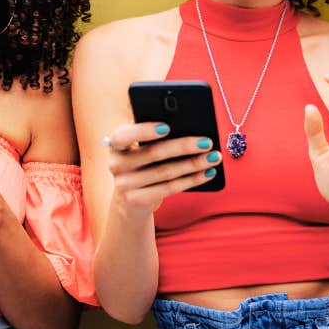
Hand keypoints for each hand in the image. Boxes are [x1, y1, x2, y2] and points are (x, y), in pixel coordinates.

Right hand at [104, 122, 218, 216]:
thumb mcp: (141, 148)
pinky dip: (192, 179)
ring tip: (214, 157)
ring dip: (194, 164)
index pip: (124, 135)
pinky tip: (208, 172)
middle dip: (185, 146)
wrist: (129, 200)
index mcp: (114, 143)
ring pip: (166, 172)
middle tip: (207, 142)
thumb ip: (155, 137)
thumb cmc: (142, 164)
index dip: (144, 131)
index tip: (168, 127)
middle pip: (154, 154)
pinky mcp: (137, 200)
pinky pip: (170, 188)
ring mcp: (124, 184)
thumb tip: (191, 129)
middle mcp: (115, 164)